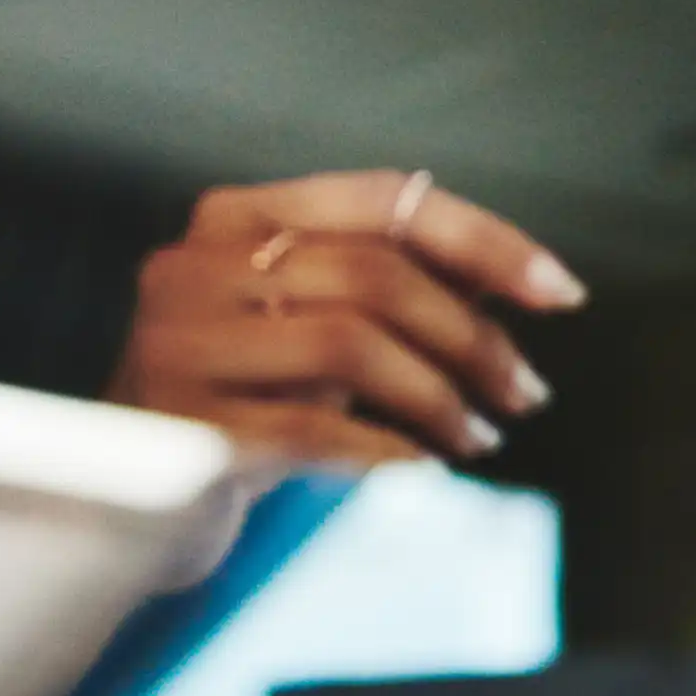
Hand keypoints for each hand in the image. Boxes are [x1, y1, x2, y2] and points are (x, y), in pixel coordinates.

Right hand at [104, 170, 582, 466]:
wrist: (133, 497)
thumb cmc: (249, 395)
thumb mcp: (317, 321)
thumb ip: (399, 282)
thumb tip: (524, 274)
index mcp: (235, 215)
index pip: (384, 198)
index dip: (484, 238)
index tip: (562, 293)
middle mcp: (196, 263)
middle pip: (373, 272)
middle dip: (470, 335)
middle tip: (522, 393)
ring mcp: (179, 342)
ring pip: (348, 343)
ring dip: (438, 395)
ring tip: (478, 436)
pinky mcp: (181, 426)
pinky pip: (312, 430)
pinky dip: (386, 451)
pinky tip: (423, 472)